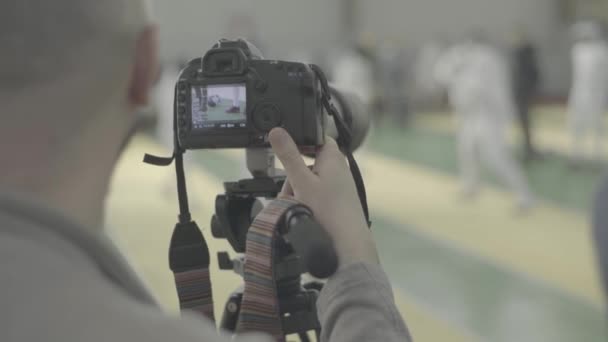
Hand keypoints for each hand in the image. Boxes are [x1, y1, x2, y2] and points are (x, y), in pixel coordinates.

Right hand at [268, 128, 378, 267]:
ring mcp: (339, 186)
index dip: (300, 143)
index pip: (316, 138)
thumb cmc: (327, 211)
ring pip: (310, 182)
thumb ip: (288, 156)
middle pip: (308, 163)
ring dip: (297, 193)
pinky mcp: (338, 202)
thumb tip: (277, 131)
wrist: (347, 243)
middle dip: (293, 178)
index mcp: (332, 157)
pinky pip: (317, 196)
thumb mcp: (301, 181)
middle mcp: (339, 168)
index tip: (286, 155)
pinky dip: (307, 203)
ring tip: (296, 209)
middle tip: (289, 194)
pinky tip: (304, 215)